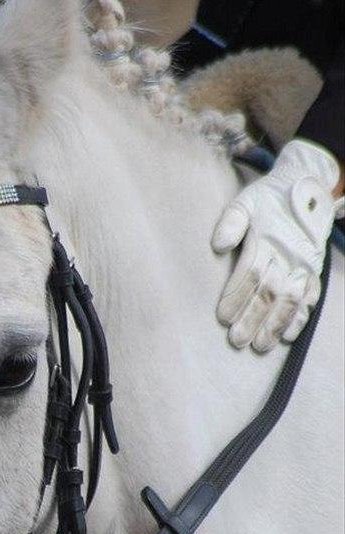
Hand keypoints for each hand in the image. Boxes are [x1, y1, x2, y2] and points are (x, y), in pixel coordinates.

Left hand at [212, 139, 342, 350]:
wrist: (307, 187)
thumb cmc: (268, 200)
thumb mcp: (245, 202)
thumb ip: (231, 221)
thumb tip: (218, 245)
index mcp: (268, 239)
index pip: (251, 272)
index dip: (236, 295)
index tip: (222, 317)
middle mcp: (288, 255)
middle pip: (269, 291)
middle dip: (253, 318)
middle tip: (236, 340)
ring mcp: (303, 265)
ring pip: (290, 299)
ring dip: (275, 325)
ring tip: (260, 346)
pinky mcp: (314, 272)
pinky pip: (310, 298)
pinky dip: (300, 318)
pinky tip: (288, 336)